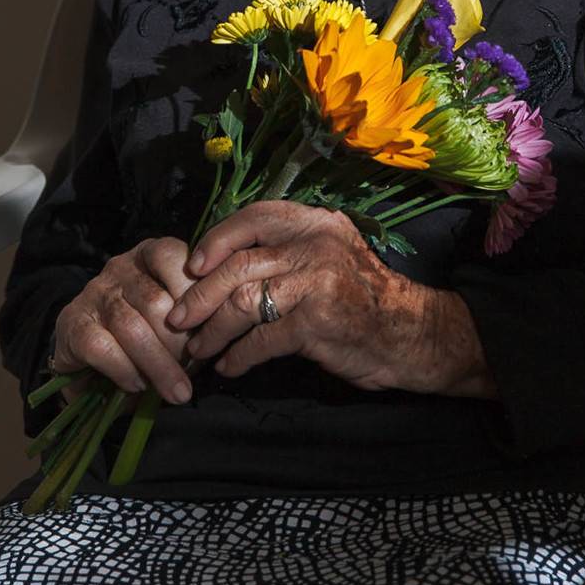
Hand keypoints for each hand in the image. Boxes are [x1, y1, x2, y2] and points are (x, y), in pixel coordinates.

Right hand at [50, 236, 199, 404]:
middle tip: (195, 368)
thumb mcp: (173, 317)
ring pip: (131, 327)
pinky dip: (125, 370)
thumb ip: (194, 317)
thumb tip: (218, 337)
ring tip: (177, 391)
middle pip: (155, 301)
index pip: (171, 256)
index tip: (209, 326)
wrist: (86, 351)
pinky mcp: (72, 323)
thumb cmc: (143, 332)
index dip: (193, 291)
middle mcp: (120, 267)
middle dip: (180, 341)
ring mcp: (93, 293)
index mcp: (148, 255)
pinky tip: (139, 385)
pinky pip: (102, 347)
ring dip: (159, 364)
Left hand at [164, 201, 495, 398]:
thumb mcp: (326, 256)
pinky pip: (262, 340)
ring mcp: (317, 281)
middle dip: (200, 296)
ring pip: (243, 302)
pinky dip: (239, 356)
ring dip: (213, 330)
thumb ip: (285, 251)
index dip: (218, 239)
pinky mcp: (318, 321)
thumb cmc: (358, 296)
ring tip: (200, 350)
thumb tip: (219, 266)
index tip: (192, 266)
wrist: (407, 332)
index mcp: (315, 222)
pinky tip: (230, 366)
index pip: (255, 217)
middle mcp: (315, 244)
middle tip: (178, 320)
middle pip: (239, 264)